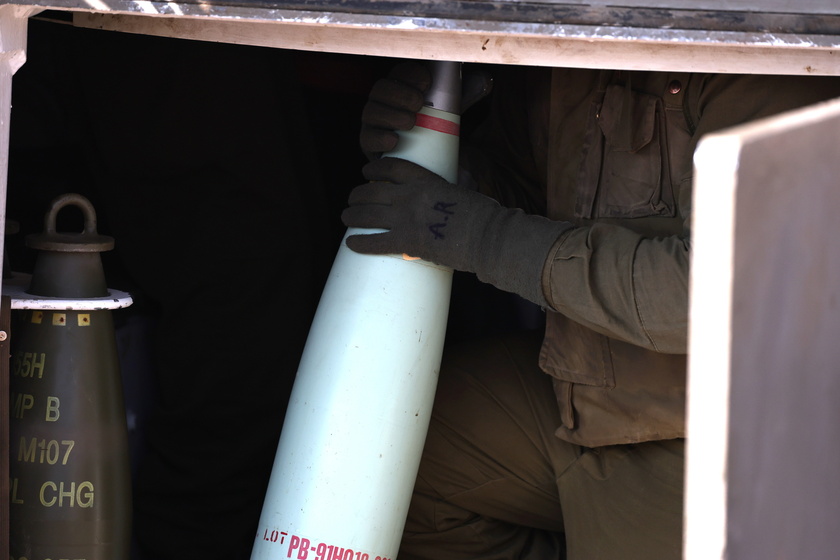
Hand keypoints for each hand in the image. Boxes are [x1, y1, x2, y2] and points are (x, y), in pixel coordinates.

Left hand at [342, 157, 494, 270]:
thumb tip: (456, 185)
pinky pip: (374, 242)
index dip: (374, 168)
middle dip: (357, 195)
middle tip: (352, 200)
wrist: (488, 237)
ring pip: (367, 214)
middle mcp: (410, 195)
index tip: (366, 171)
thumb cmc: (483, 216)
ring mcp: (406, 218)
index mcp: (425, 179)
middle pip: (372, 191)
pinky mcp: (406, 242)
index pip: (391, 167)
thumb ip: (449, 188)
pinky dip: (359, 243)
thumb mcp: (463, 190)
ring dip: (352, 215)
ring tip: (345, 217)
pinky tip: (350, 244)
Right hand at [359, 62, 493, 159]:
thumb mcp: (451, 110)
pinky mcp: (370, 145)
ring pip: (371, 113)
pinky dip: (379, 138)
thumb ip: (466, 94)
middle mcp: (383, 102)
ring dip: (390, 115)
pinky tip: (394, 141)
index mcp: (400, 87)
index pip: (398, 73)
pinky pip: (367, 139)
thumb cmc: (436, 128)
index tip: (427, 81)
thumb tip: (485, 80)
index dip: (409, 73)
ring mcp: (374, 124)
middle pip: (381, 90)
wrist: (425, 162)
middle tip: (420, 103)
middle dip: (400, 94)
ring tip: (411, 123)